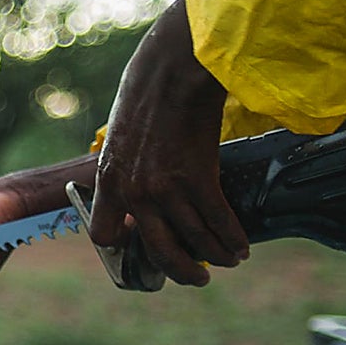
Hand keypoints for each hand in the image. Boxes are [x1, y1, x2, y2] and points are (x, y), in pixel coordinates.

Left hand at [89, 0, 247, 285]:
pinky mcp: (197, 178)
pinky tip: (242, 245)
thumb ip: (127, 166)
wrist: (174, 68)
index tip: (142, 246)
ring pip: (195, 241)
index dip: (123, 246)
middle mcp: (133, 191)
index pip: (103, 235)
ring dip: (216, 256)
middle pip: (158, 252)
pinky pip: (218, 222)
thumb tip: (140, 189)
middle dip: (182, 271)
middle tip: (198, 276)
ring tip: (230, 259)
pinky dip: (233, 239)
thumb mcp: (122, 134)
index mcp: (109, 180)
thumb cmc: (149, 92)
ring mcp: (165, 188)